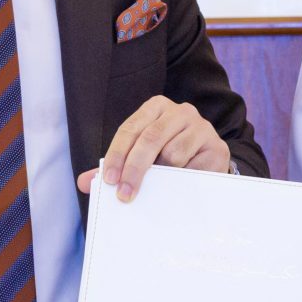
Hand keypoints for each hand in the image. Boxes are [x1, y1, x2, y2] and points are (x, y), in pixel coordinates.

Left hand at [78, 95, 230, 200]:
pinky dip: (183, 180)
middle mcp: (180, 111)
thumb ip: (114, 167)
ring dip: (162, 175)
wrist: (207, 160)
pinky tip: (178, 186)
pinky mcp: (217, 147)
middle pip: (151, 138)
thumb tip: (84, 182)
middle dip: (134, 168)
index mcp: (156, 107)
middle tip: (124, 194)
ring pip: (174, 153)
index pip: (130, 129)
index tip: (109, 179)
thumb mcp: (140, 156)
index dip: (117, 154)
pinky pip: (194, 167)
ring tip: (157, 187)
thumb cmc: (168, 156)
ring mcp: (201, 127)